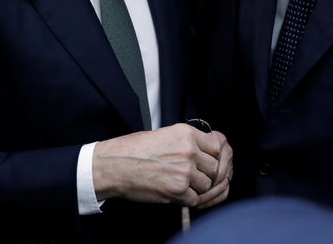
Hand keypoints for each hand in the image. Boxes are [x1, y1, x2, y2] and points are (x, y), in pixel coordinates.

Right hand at [92, 124, 230, 206]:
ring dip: (198, 188)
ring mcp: (185, 171)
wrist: (114, 166)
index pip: (218, 146)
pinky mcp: (178, 191)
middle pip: (216, 167)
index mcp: (187, 134)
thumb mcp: (166, 134)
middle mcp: (189, 151)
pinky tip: (177, 194)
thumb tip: (207, 152)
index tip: (210, 161)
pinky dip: (188, 199)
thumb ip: (188, 141)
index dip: (215, 156)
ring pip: (207, 184)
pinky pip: (195, 199)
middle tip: (197, 178)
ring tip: (183, 185)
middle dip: (207, 174)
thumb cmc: (135, 149)